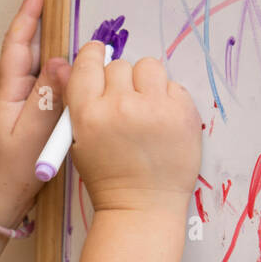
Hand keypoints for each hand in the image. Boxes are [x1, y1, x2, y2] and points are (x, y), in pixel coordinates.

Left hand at [0, 0, 70, 226]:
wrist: (3, 196)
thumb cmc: (14, 168)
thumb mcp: (32, 131)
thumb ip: (47, 97)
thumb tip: (61, 61)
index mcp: (9, 90)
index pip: (18, 43)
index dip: (28, 16)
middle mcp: (15, 91)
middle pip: (31, 49)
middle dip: (45, 23)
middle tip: (63, 1)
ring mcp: (25, 103)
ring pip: (43, 67)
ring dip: (58, 47)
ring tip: (78, 29)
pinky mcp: (35, 115)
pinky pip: (51, 85)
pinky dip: (63, 72)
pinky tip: (79, 71)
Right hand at [65, 44, 201, 214]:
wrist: (142, 206)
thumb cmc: (109, 177)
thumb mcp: (80, 141)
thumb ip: (80, 103)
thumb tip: (78, 63)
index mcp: (88, 114)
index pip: (88, 63)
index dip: (93, 56)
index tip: (98, 54)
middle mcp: (120, 106)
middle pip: (120, 65)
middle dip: (122, 80)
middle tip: (125, 102)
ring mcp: (154, 109)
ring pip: (149, 67)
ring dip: (147, 83)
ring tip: (147, 108)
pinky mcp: (182, 113)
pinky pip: (174, 85)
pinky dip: (168, 99)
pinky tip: (162, 122)